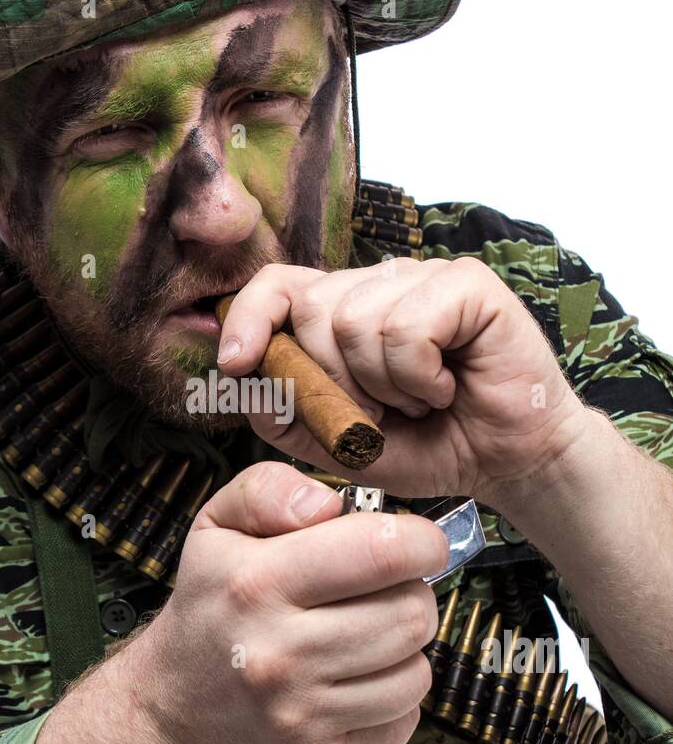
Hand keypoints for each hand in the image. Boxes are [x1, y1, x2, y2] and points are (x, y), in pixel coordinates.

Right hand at [135, 461, 450, 743]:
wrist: (174, 703)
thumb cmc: (211, 603)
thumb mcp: (219, 524)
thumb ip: (271, 490)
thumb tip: (328, 506)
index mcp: (257, 583)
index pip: (383, 551)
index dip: (421, 541)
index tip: (418, 543)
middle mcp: (277, 654)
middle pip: (412, 614)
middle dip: (409, 594)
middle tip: (379, 592)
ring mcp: (299, 715)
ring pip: (416, 672)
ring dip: (402, 650)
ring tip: (361, 638)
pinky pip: (403, 722)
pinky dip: (391, 700)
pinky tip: (353, 682)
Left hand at [216, 259, 589, 508]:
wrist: (510, 465)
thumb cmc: (432, 446)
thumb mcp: (342, 445)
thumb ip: (289, 415)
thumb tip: (246, 379)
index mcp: (343, 311)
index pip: (278, 285)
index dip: (248, 317)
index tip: (232, 364)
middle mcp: (379, 284)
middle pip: (312, 309)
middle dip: (333, 382)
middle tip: (379, 412)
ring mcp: (424, 278)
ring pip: (356, 321)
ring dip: (384, 386)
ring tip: (420, 400)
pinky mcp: (467, 284)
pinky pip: (406, 328)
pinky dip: (419, 376)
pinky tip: (446, 387)